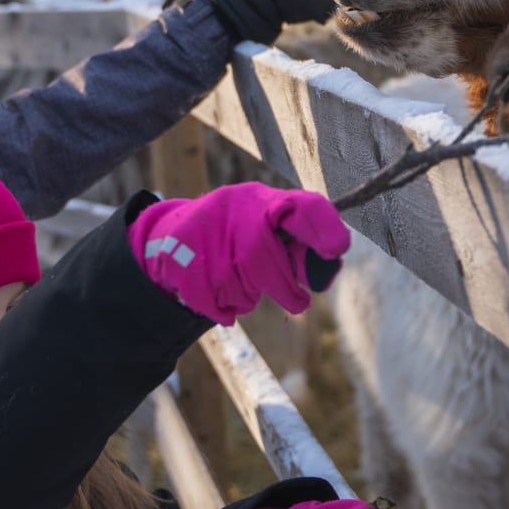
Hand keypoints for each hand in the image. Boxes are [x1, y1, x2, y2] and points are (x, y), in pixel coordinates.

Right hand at [129, 183, 349, 325]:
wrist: (171, 235)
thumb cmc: (235, 229)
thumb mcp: (262, 217)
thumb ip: (295, 236)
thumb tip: (332, 261)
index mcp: (259, 200)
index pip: (299, 206)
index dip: (322, 226)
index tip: (337, 249)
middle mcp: (233, 215)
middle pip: (267, 264)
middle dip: (287, 290)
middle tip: (300, 301)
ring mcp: (206, 243)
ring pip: (245, 290)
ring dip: (250, 296)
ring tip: (241, 280)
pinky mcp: (185, 271)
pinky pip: (222, 307)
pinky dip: (227, 308)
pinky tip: (219, 290)